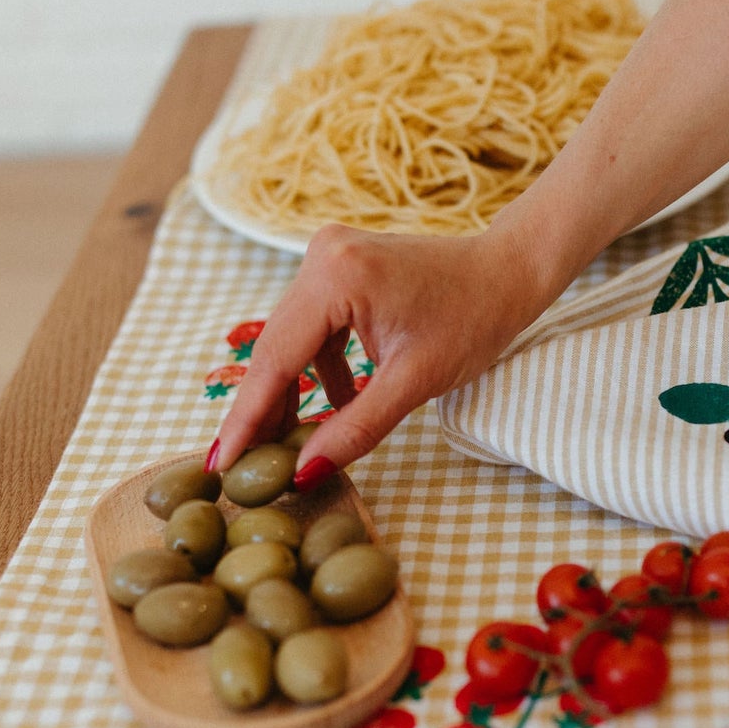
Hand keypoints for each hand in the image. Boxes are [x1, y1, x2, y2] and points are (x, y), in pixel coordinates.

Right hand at [209, 222, 549, 480]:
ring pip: (291, 339)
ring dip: (292, 390)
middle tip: (241, 466)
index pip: (276, 359)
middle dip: (263, 409)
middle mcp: (322, 256)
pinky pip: (313, 326)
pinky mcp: (338, 265)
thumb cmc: (475, 319)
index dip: (247, 417)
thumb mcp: (415, 383)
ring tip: (289, 443)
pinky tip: (336, 402)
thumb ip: (355, 428)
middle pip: (275, 347)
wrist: (508, 272)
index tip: (220, 463)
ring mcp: (327, 255)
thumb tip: (304, 472)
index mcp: (336, 276)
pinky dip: (319, 366)